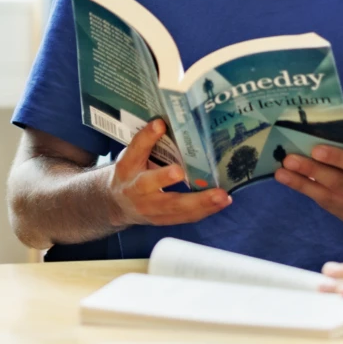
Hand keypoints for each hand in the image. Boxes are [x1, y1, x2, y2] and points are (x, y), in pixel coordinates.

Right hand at [106, 119, 229, 228]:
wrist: (119, 204)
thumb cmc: (132, 173)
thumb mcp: (133, 155)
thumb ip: (148, 142)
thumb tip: (166, 122)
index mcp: (128, 167)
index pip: (135, 150)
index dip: (146, 138)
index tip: (160, 124)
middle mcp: (136, 190)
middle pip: (153, 187)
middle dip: (170, 182)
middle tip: (188, 175)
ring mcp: (150, 209)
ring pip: (175, 208)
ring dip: (201, 203)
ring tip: (223, 197)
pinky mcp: (163, 220)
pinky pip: (185, 217)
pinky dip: (205, 210)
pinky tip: (222, 202)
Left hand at [273, 138, 342, 226]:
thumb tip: (314, 141)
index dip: (337, 158)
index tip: (314, 149)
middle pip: (341, 185)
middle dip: (312, 172)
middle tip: (288, 161)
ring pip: (332, 199)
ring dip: (303, 186)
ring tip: (282, 174)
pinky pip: (331, 207)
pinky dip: (312, 194)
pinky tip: (296, 183)